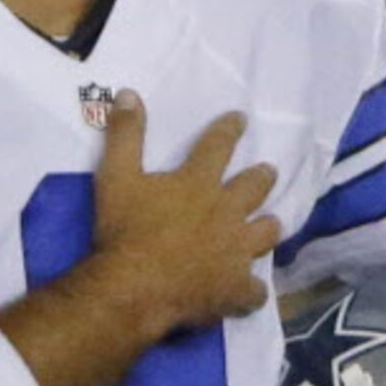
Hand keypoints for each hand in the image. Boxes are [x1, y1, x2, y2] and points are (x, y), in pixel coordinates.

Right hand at [91, 94, 281, 332]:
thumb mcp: (115, 176)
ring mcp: (236, 251)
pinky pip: (255, 291)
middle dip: (262, 177)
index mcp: (198, 183)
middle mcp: (226, 212)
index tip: (240, 119)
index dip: (229, 129)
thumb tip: (129, 93)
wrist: (135, 286)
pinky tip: (251, 293)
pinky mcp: (236, 288)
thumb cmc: (125, 231)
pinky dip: (252, 291)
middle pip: (254, 188)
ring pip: (266, 233)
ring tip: (270, 225)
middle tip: (268, 172)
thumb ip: (125, 136)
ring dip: (268, 227)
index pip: (218, 146)